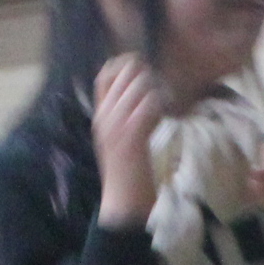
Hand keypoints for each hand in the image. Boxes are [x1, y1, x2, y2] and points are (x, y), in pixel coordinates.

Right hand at [91, 52, 165, 228]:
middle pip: (124, 76)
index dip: (123, 64)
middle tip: (159, 85)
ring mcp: (116, 125)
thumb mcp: (120, 138)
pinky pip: (148, 105)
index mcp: (100, 116)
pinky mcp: (132, 135)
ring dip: (156, 89)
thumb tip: (146, 93)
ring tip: (163, 100)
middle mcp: (105, 117)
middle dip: (146, 75)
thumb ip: (127, 115)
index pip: (104, 76)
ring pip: (139, 86)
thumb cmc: (127, 172)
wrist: (124, 200)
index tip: (139, 65)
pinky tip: (164, 112)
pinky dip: (159, 104)